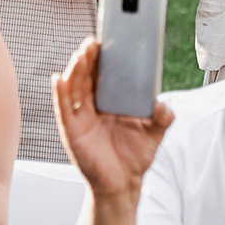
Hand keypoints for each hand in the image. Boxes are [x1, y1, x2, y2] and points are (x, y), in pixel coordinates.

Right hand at [50, 37, 173, 204]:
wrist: (122, 184)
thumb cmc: (134, 157)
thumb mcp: (154, 134)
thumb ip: (162, 118)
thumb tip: (165, 106)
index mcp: (109, 102)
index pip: (103, 74)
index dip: (102, 58)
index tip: (105, 41)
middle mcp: (92, 106)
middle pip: (86, 76)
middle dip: (88, 58)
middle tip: (92, 43)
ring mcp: (80, 117)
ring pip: (74, 87)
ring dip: (75, 70)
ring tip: (81, 55)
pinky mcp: (72, 130)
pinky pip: (63, 108)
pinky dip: (60, 93)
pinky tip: (58, 78)